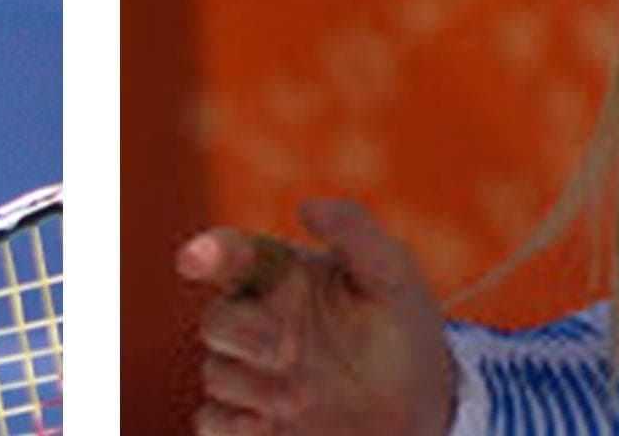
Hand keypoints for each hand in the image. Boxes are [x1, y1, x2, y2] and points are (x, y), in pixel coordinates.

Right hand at [176, 201, 454, 435]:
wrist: (421, 402)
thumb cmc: (402, 326)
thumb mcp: (391, 274)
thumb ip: (355, 232)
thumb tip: (307, 206)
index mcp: (280, 276)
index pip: (233, 256)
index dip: (210, 253)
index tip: (197, 259)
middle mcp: (258, 322)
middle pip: (217, 321)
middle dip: (244, 335)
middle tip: (289, 350)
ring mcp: (252, 374)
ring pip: (217, 374)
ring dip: (251, 387)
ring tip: (301, 401)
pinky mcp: (253, 421)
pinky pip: (212, 422)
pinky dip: (226, 426)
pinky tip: (261, 428)